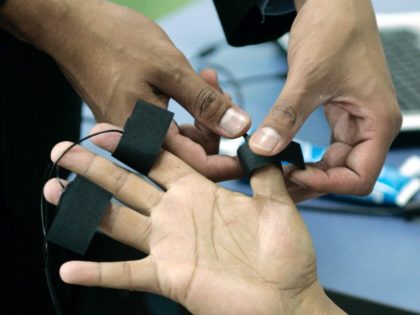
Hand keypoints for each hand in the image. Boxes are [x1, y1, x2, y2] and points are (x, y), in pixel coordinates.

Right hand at [0, 0, 249, 180]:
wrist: (72, 28)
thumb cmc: (115, 42)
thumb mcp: (169, 69)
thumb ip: (206, 103)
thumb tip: (240, 128)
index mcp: (147, 138)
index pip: (199, 168)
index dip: (230, 161)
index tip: (251, 146)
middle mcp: (139, 145)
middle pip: (193, 156)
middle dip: (216, 127)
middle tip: (222, 92)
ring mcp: (135, 135)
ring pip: (184, 139)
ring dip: (203, 113)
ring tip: (208, 79)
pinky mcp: (134, 122)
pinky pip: (169, 126)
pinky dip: (187, 108)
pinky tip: (194, 82)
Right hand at [43, 124, 343, 314]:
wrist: (287, 300)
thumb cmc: (286, 254)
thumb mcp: (276, 203)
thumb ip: (264, 171)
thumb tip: (260, 139)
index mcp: (199, 192)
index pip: (160, 159)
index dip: (135, 143)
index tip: (108, 126)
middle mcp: (176, 214)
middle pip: (127, 184)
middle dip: (95, 167)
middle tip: (64, 149)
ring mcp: (168, 245)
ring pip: (117, 220)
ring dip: (84, 207)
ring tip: (52, 188)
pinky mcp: (167, 275)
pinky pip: (125, 274)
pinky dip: (98, 273)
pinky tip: (70, 268)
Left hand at [249, 0, 401, 199]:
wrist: (333, 3)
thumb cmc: (335, 28)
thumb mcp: (308, 76)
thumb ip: (286, 116)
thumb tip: (263, 148)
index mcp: (378, 121)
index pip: (359, 177)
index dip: (327, 184)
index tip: (293, 177)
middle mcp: (371, 126)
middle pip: (345, 175)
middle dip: (312, 182)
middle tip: (276, 184)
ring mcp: (355, 122)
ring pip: (334, 165)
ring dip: (307, 173)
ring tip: (276, 175)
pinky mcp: (339, 116)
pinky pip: (325, 149)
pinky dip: (306, 158)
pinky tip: (283, 158)